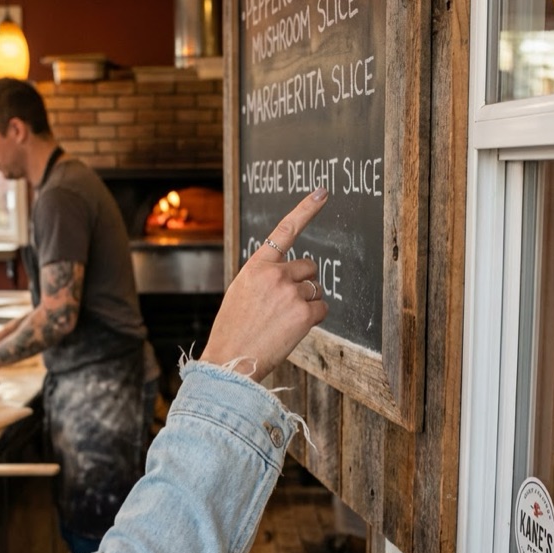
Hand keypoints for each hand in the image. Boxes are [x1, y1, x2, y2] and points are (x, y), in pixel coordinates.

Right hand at [200, 188, 328, 380]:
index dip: (306, 209)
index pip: (284, 230)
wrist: (231, 361)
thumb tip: (292, 275)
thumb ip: (264, 276)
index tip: (322, 191)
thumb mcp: (241, 292)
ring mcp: (291, 293)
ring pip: (316, 289)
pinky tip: (292, 329)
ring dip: (306, 303)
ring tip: (282, 321)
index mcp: (256, 266)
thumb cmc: (234, 329)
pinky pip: (322, 309)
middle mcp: (275, 274)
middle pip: (309, 267)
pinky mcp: (304, 314)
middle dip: (303, 283)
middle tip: (283, 306)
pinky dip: (313, 319)